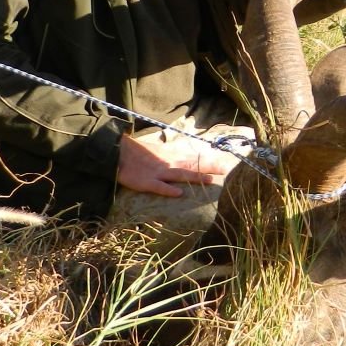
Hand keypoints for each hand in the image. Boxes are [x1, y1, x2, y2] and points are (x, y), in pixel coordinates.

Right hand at [115, 126, 243, 196]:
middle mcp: (168, 164)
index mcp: (171, 157)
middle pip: (192, 166)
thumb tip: (189, 156)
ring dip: (195, 178)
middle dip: (209, 168)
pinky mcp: (146, 182)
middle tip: (227, 170)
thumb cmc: (139, 153)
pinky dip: (168, 190)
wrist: (118, 153)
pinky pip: (159, 187)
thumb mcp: (160, 151)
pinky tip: (178, 194)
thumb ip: (174, 155)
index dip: (210, 161)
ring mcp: (158, 173)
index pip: (194, 159)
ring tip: (210, 181)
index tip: (226, 163)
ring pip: (180, 175)